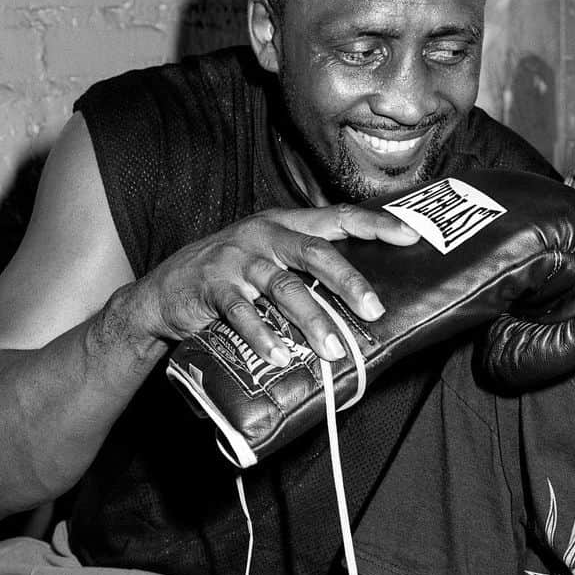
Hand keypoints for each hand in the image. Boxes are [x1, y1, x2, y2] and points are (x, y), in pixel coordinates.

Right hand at [146, 204, 418, 362]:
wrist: (164, 291)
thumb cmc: (231, 276)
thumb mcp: (269, 258)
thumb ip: (307, 268)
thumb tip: (364, 298)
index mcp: (284, 223)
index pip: (337, 218)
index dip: (374, 225)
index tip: (410, 236)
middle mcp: (263, 236)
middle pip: (315, 253)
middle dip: (349, 281)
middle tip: (374, 310)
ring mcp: (236, 261)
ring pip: (283, 288)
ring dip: (311, 321)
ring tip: (331, 351)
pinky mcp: (212, 288)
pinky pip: (242, 313)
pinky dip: (263, 336)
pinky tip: (281, 356)